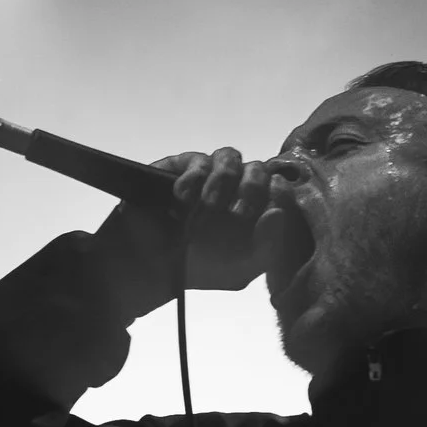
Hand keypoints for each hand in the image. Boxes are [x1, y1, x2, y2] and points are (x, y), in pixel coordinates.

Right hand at [112, 147, 300, 293]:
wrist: (148, 267)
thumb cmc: (197, 270)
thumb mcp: (239, 270)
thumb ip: (266, 246)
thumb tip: (279, 213)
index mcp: (255, 211)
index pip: (278, 188)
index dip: (277, 195)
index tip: (266, 214)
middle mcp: (235, 189)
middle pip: (258, 168)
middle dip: (252, 188)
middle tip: (238, 214)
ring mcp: (208, 176)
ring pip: (229, 156)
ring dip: (223, 179)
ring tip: (208, 205)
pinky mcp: (180, 168)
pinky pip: (197, 160)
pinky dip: (193, 178)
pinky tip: (183, 198)